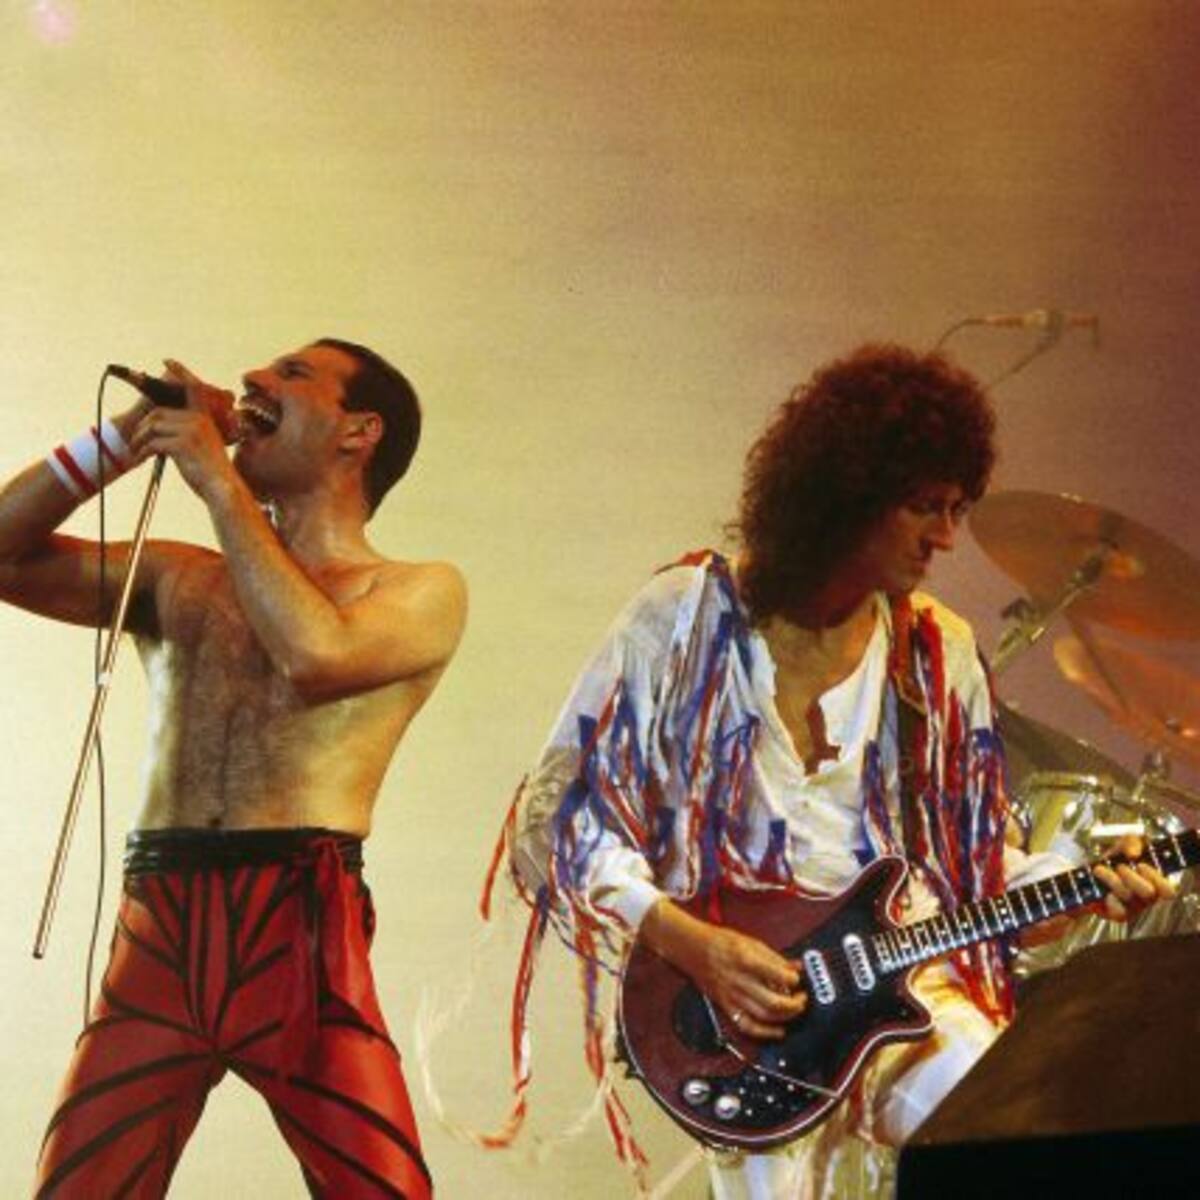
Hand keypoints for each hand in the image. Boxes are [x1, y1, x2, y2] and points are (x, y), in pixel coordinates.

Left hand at [128, 360, 237, 499]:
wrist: (222, 487)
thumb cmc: (212, 471)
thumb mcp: (205, 445)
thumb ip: (191, 432)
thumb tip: (164, 429)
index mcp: (204, 417)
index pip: (192, 387)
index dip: (180, 372)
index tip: (167, 361)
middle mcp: (198, 420)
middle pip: (158, 413)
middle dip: (142, 427)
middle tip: (135, 441)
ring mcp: (190, 431)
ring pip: (152, 426)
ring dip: (139, 439)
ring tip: (136, 451)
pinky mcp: (182, 444)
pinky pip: (152, 442)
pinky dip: (142, 451)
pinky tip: (141, 458)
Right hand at [638, 898, 806, 1039]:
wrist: (693, 948)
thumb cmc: (720, 942)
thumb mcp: (751, 941)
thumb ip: (774, 957)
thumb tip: (796, 967)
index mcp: (746, 960)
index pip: (779, 976)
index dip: (794, 980)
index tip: (798, 979)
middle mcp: (740, 980)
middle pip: (774, 1002)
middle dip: (794, 1004)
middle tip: (801, 999)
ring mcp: (732, 996)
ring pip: (764, 1016)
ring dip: (785, 1017)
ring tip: (793, 1010)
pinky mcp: (726, 1006)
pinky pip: (747, 1025)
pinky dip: (765, 1033)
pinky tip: (778, 1030)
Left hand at [1093, 834, 1175, 922]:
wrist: (1090, 873)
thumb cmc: (1114, 860)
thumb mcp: (1125, 844)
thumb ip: (1133, 842)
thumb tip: (1133, 853)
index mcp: (1154, 882)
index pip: (1169, 890)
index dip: (1157, 879)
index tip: (1141, 865)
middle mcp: (1146, 898)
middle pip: (1148, 892)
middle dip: (1131, 876)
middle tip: (1119, 867)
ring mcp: (1133, 908)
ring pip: (1128, 897)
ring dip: (1111, 879)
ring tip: (1099, 869)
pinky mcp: (1117, 915)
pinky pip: (1119, 912)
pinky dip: (1109, 899)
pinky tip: (1104, 891)